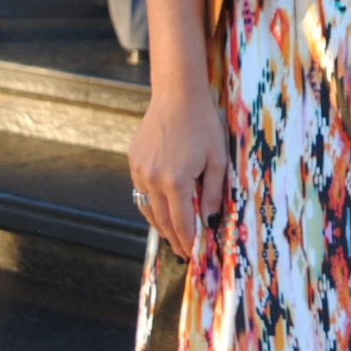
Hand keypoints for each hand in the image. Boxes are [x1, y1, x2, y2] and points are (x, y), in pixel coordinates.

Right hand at [128, 84, 228, 258]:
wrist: (177, 95)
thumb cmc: (203, 124)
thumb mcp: (218, 159)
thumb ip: (213, 193)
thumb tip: (210, 221)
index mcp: (175, 181)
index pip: (181, 223)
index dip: (187, 242)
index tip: (192, 254)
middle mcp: (152, 180)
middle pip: (161, 221)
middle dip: (173, 239)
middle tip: (183, 251)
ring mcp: (139, 171)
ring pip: (146, 209)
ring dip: (159, 224)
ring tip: (172, 234)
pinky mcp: (133, 161)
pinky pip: (140, 191)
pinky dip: (150, 204)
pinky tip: (161, 207)